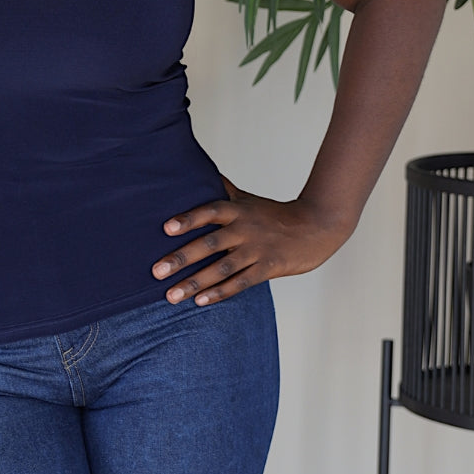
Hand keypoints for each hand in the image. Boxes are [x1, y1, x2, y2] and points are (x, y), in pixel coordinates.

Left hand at [151, 184, 352, 303]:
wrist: (316, 227)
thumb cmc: (276, 214)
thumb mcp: (249, 198)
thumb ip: (225, 189)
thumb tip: (201, 172)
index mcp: (237, 210)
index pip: (209, 211)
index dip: (188, 219)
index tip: (166, 228)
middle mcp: (244, 229)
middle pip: (209, 244)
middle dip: (181, 258)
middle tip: (157, 271)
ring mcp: (256, 250)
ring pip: (222, 268)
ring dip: (195, 283)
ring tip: (172, 295)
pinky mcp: (268, 268)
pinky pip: (241, 283)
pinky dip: (220, 293)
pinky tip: (201, 302)